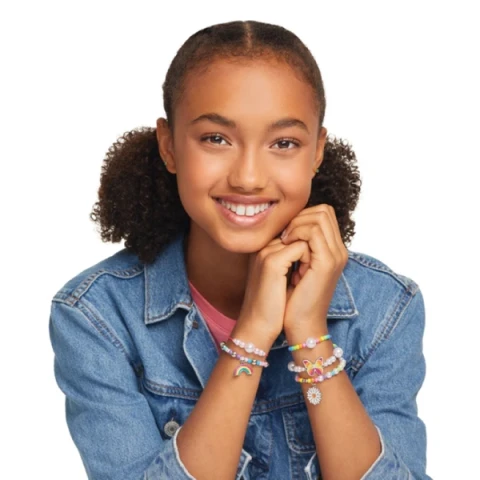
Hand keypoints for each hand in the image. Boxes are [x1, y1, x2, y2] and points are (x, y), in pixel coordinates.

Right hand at [235, 235, 312, 347]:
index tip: (307, 266)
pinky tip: (302, 278)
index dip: (309, 244)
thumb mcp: (282, 275)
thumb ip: (290, 256)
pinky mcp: (272, 262)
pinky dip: (309, 262)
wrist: (257, 326)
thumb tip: (311, 244)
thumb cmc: (272, 305)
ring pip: (303, 235)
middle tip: (308, 270)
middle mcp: (263, 244)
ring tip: (305, 274)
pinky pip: (302, 247)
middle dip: (312, 246)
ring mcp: (266, 251)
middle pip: (300, 227)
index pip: (295, 227)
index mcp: (265, 246)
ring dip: (312, 254)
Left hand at [281, 204, 348, 333]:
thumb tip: (285, 224)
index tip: (285, 232)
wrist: (300, 323)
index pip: (323, 213)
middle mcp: (339, 250)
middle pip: (324, 210)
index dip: (302, 215)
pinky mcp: (327, 263)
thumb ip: (297, 244)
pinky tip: (285, 245)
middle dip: (300, 216)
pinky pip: (313, 232)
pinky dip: (296, 233)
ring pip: (320, 216)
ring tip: (284, 241)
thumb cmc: (293, 297)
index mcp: (333, 250)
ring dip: (297, 224)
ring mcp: (335, 256)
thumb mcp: (295, 264)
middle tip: (284, 235)